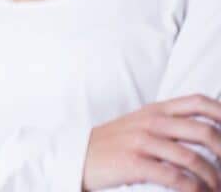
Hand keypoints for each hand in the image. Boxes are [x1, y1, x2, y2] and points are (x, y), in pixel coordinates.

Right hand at [82, 94, 220, 190]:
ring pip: (193, 158)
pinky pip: (175, 177)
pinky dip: (193, 189)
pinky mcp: (134, 163)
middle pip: (204, 131)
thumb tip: (205, 132)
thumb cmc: (112, 144)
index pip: (198, 102)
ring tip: (215, 189)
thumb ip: (167, 122)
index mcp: (155, 110)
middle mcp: (151, 122)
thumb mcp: (138, 124)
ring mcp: (142, 142)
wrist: (77, 156)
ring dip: (212, 178)